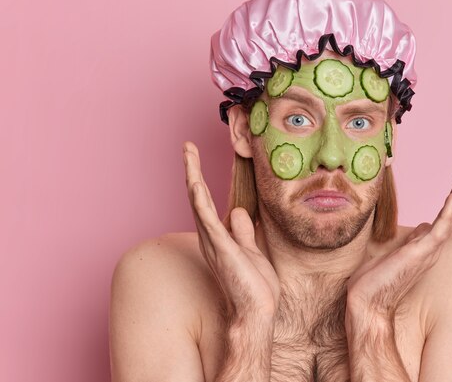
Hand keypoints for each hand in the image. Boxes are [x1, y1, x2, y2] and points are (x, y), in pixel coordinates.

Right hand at [183, 141, 280, 321]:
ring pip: (199, 203)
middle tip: (187, 146)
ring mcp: (214, 242)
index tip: (197, 158)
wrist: (256, 313)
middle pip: (198, 197)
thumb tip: (239, 213)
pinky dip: (200, 201)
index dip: (201, 179)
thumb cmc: (255, 288)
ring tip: (188, 153)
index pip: (207, 202)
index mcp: (219, 237)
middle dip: (191, 170)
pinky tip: (194, 182)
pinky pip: (208, 221)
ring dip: (192, 176)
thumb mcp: (252, 251)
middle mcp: (211, 237)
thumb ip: (244, 232)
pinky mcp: (221, 249)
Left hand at [345, 159, 451, 322]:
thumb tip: (422, 226)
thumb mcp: (391, 250)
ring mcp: (428, 250)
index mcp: (423, 245)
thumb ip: (409, 238)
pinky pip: (441, 229)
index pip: (444, 215)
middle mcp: (430, 246)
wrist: (366, 305)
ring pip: (451, 214)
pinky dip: (449, 211)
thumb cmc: (373, 282)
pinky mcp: (421, 254)